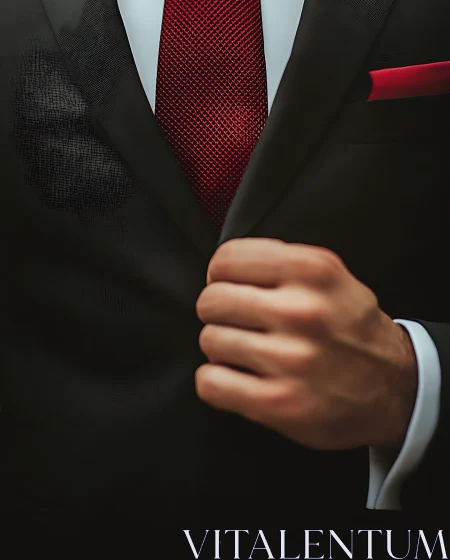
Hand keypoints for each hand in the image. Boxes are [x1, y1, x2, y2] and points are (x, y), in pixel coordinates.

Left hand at [195, 238, 417, 450]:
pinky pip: (211, 382)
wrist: (395, 386)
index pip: (226, 260)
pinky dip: (215, 381)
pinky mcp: (279, 403)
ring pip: (209, 339)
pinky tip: (236, 377)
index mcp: (312, 270)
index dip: (219, 274)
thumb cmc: (351, 326)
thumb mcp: (331, 274)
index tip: (227, 285)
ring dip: (220, 347)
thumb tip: (222, 267)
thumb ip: (280, 262)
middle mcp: (301, 311)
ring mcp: (290, 359)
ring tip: (243, 350)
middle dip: (217, 311)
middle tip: (236, 321)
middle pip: (212, 300)